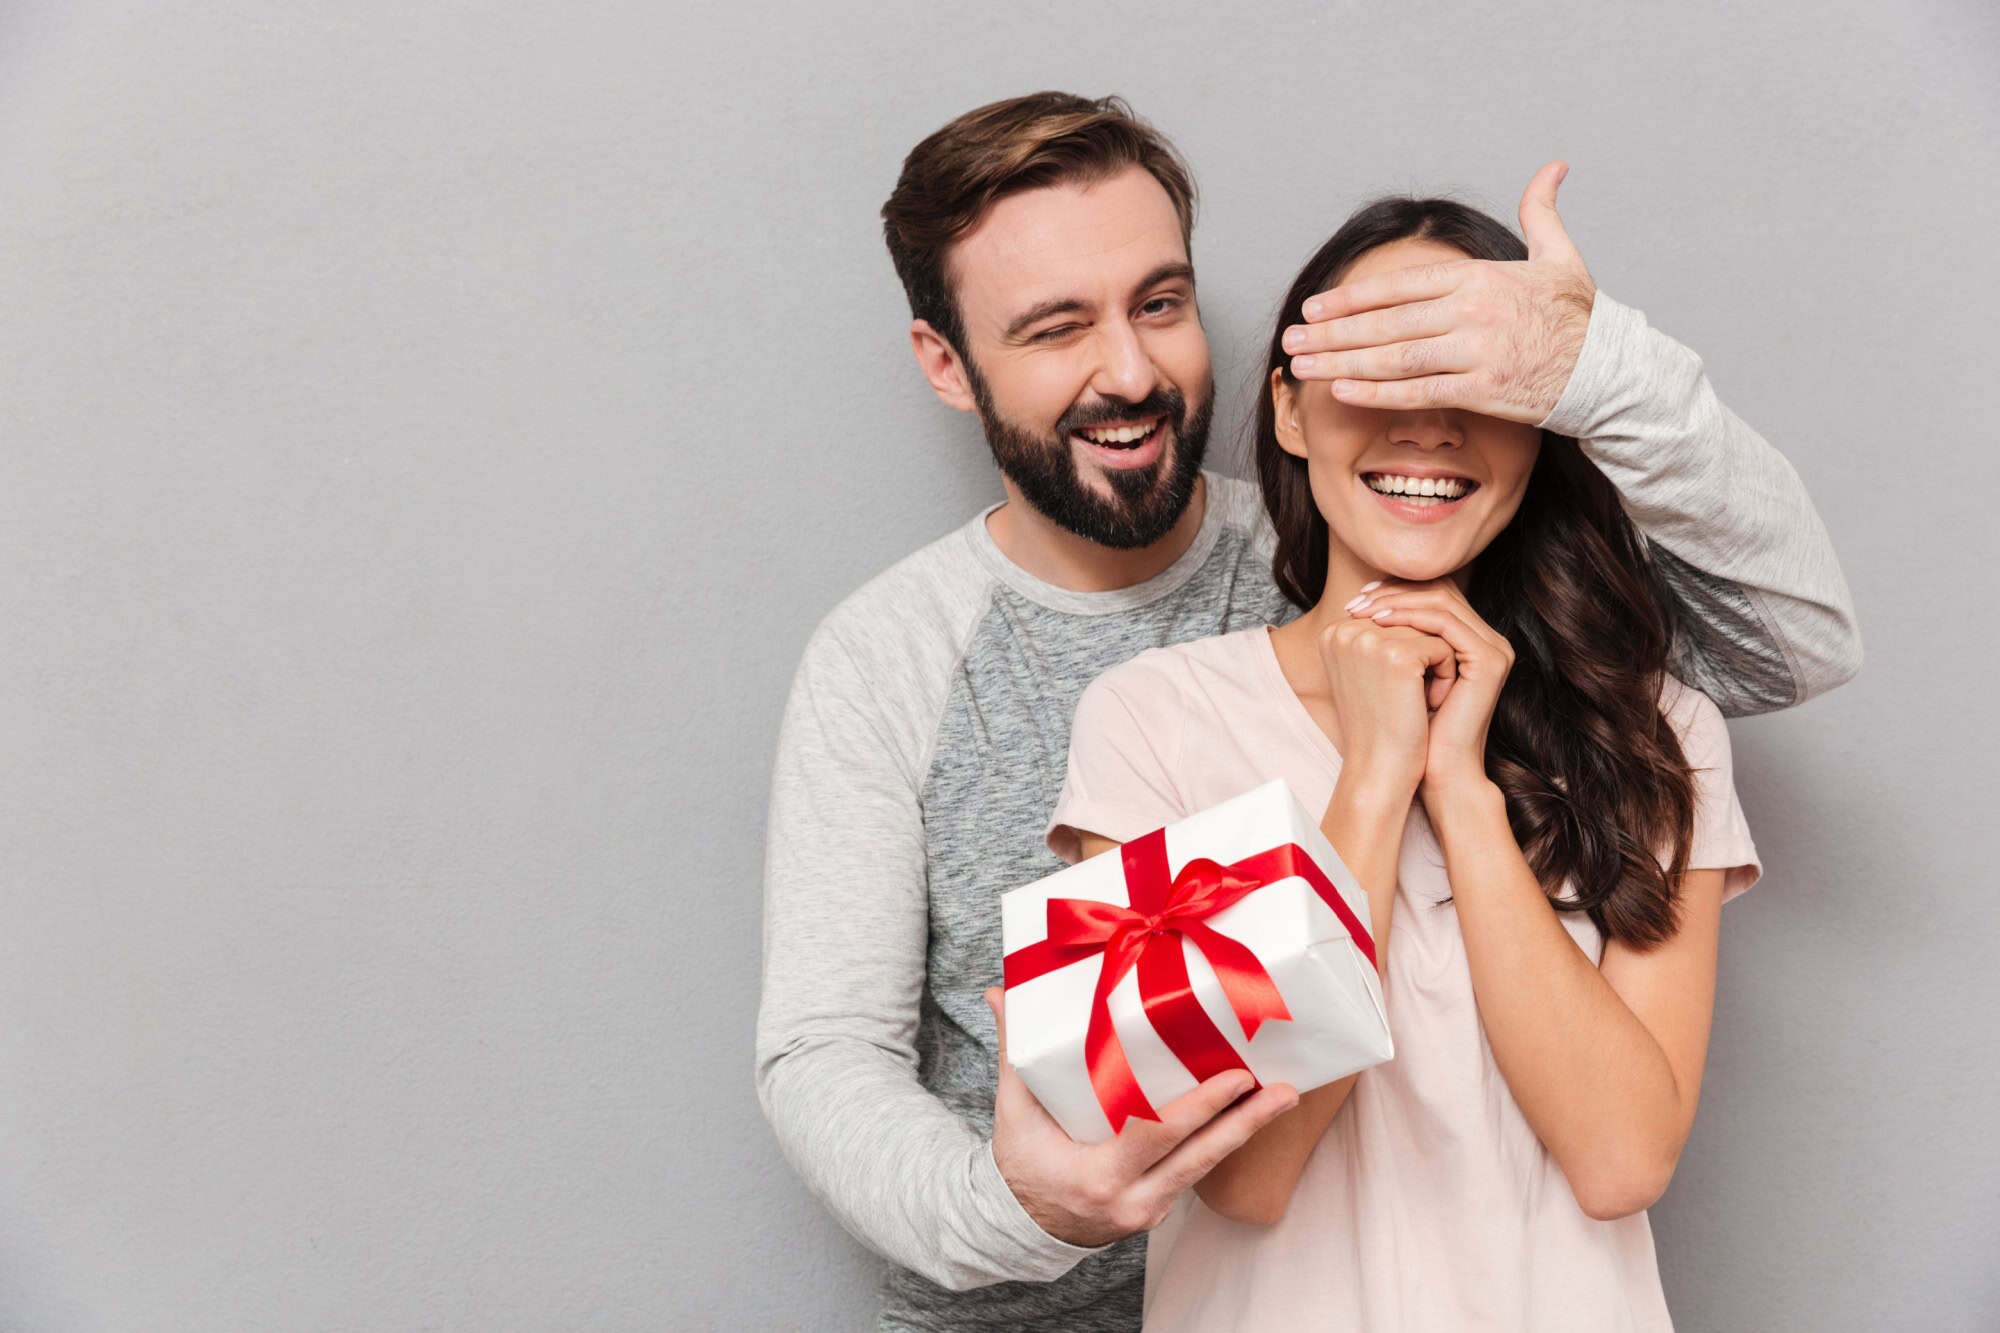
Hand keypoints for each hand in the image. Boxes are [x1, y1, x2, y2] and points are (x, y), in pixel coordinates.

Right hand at [985, 988, 1297, 1247]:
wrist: (1018, 1226)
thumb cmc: (1018, 1162)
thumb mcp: (1013, 1110)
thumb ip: (1012, 1052)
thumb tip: (997, 993)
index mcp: (1100, 1177)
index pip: (1161, 1136)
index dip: (1203, 1107)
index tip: (1239, 1078)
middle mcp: (1134, 1201)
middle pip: (1202, 1158)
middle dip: (1248, 1122)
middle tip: (1285, 1090)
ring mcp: (1150, 1211)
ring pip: (1206, 1167)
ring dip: (1244, 1131)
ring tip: (1282, 1096)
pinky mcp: (1158, 1209)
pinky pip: (1194, 1172)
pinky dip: (1219, 1142)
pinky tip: (1245, 1114)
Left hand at [1281, 162, 1596, 422]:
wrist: (1611, 370)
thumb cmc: (1580, 317)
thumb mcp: (1561, 256)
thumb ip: (1541, 212)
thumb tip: (1552, 168)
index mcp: (1479, 278)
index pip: (1400, 285)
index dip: (1353, 297)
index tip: (1315, 306)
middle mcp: (1472, 312)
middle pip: (1386, 322)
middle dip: (1331, 332)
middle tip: (1291, 337)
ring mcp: (1476, 352)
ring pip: (1393, 357)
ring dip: (1341, 363)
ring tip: (1302, 367)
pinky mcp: (1482, 390)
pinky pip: (1418, 392)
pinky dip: (1376, 393)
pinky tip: (1341, 393)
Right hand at [1316, 609, 1455, 801]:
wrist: (1380, 770)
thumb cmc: (1380, 724)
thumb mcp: (1372, 670)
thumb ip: (1382, 632)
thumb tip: (1418, 598)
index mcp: (1332, 630)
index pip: (1394, 613)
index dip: (1409, 650)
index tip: (1393, 688)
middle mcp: (1345, 628)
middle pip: (1414, 620)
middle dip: (1423, 657)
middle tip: (1406, 697)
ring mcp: (1369, 639)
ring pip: (1431, 632)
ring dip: (1435, 666)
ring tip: (1414, 699)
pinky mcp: (1397, 654)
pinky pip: (1443, 648)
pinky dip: (1445, 677)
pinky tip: (1424, 704)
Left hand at [1346, 580, 1513, 804]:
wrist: (1439, 772)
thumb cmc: (1412, 730)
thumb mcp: (1397, 675)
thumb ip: (1393, 640)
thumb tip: (1357, 606)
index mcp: (1471, 641)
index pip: (1435, 595)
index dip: (1397, 590)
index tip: (1359, 597)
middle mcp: (1488, 640)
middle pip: (1440, 592)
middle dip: (1394, 591)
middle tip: (1358, 599)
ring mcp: (1493, 649)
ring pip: (1442, 602)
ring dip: (1397, 601)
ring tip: (1363, 610)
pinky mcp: (1488, 661)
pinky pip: (1446, 623)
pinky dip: (1409, 618)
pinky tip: (1380, 622)